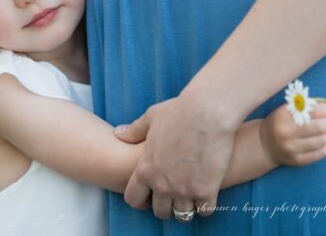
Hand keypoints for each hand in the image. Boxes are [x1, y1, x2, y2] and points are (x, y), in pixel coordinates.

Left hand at [115, 95, 237, 219]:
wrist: (206, 113)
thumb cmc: (178, 112)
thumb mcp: (151, 118)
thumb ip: (134, 131)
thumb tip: (118, 133)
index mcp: (145, 169)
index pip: (133, 199)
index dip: (141, 200)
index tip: (150, 195)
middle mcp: (162, 184)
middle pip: (160, 212)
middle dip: (166, 207)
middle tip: (174, 197)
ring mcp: (184, 189)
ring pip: (182, 215)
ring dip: (187, 207)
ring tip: (191, 195)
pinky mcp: (206, 190)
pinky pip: (204, 211)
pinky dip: (205, 205)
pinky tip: (207, 193)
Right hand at [259, 101, 325, 166]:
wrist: (264, 143)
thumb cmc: (282, 121)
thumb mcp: (290, 109)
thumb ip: (313, 106)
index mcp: (283, 115)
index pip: (314, 111)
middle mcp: (286, 132)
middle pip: (320, 127)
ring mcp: (291, 148)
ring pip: (322, 140)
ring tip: (323, 131)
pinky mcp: (296, 160)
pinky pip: (321, 153)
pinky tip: (321, 141)